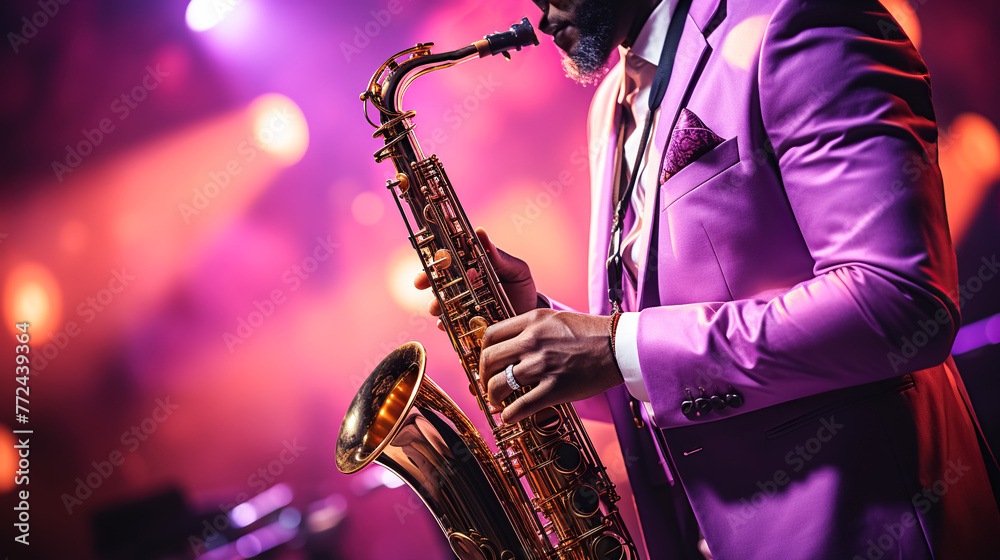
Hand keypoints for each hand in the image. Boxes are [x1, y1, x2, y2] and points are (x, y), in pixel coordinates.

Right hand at [413, 228, 537, 329]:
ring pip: (440, 303)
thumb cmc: (521, 288)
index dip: (434, 259)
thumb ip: (498, 256)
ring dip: (435, 304)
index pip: (448, 260)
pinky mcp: (465, 325)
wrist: (530, 316)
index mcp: (472, 268)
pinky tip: (446, 324)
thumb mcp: (515, 269)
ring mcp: (462, 306)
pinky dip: (445, 325)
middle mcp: (462, 286)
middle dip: (427, 281)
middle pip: (437, 281)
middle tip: (423, 283)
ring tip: (438, 306)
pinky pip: (450, 325)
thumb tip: (480, 232)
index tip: (430, 260)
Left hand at [479, 309, 623, 423]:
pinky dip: (510, 415)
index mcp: (532, 321)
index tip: (485, 363)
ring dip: (493, 396)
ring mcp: (542, 365)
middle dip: (483, 376)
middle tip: (487, 385)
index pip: (491, 335)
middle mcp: (533, 341)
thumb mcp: (555, 318)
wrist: (618, 346)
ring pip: (500, 384)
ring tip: (497, 402)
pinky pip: (521, 405)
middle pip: (489, 360)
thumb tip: (511, 345)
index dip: (482, 352)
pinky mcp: (555, 388)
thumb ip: (531, 328)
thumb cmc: (591, 333)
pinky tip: (508, 417)